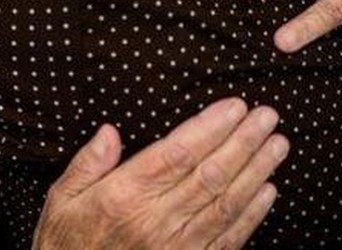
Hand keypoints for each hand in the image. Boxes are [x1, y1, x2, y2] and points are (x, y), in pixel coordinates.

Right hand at [32, 98, 287, 249]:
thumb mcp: (63, 198)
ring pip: (225, 204)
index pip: (176, 154)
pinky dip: (252, 215)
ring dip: (256, 172)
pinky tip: (268, 190)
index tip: (234, 106)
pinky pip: (228, 239)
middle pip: (209, 175)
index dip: (209, 128)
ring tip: (278, 145)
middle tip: (267, 116)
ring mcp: (175, 246)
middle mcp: (154, 220)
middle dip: (243, 142)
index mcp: (123, 196)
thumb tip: (110, 131)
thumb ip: (87, 163)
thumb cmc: (67, 242)